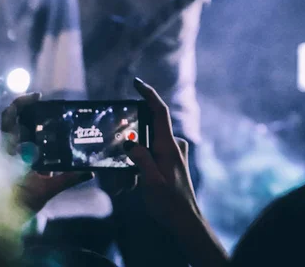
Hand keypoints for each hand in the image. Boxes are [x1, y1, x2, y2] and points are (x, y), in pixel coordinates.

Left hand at [1, 93, 92, 213]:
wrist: (6, 221)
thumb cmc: (22, 205)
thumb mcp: (46, 191)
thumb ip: (68, 179)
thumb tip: (89, 172)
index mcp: (11, 150)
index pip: (9, 118)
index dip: (21, 102)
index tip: (39, 96)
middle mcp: (8, 148)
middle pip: (13, 117)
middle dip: (30, 107)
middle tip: (48, 103)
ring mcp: (10, 153)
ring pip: (18, 128)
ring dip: (34, 121)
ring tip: (55, 118)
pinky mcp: (15, 161)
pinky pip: (25, 142)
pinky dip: (38, 137)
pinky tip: (53, 139)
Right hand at [123, 78, 199, 223]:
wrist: (185, 221)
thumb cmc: (169, 203)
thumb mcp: (150, 181)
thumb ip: (140, 158)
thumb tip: (129, 142)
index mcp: (168, 146)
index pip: (159, 111)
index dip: (148, 94)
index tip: (136, 83)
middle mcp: (172, 146)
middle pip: (148, 129)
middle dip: (131, 141)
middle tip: (119, 158)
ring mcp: (172, 154)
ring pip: (146, 146)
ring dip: (133, 161)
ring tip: (125, 183)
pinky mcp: (170, 163)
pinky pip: (150, 157)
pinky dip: (139, 168)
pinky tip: (131, 185)